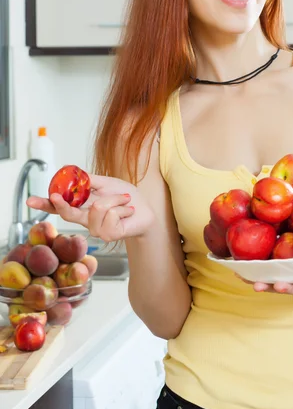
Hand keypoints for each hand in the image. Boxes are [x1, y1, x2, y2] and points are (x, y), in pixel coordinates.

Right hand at [26, 174, 154, 241]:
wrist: (145, 210)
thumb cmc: (125, 198)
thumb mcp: (106, 184)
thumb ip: (89, 181)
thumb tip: (72, 172)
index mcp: (82, 207)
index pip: (59, 208)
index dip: (44, 205)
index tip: (30, 201)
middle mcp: (86, 220)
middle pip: (67, 214)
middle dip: (61, 205)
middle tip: (56, 196)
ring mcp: (96, 230)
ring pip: (97, 208)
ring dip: (114, 199)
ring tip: (123, 201)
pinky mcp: (109, 235)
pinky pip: (111, 214)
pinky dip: (122, 207)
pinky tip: (127, 210)